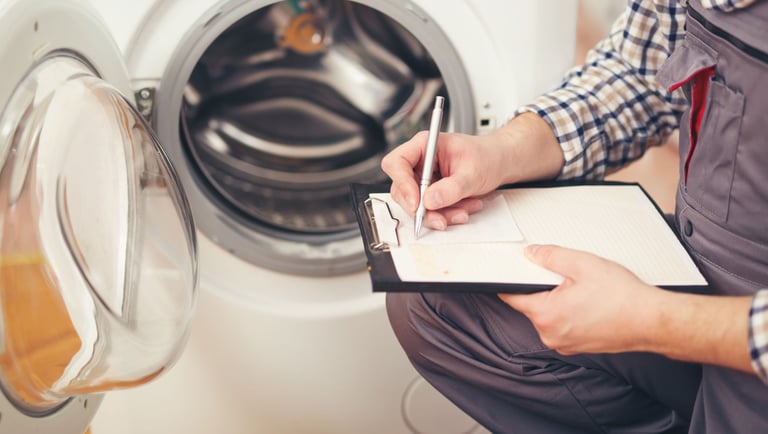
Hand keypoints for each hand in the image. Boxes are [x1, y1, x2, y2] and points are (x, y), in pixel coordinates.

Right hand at [380, 113, 563, 230]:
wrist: (500, 162)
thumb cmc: (488, 156)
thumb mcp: (472, 172)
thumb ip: (451, 188)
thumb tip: (429, 201)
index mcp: (425, 144)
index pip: (397, 163)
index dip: (402, 184)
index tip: (417, 203)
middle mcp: (420, 161)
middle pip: (402, 189)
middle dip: (422, 208)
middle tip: (440, 218)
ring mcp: (424, 178)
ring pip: (416, 204)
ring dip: (438, 214)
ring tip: (463, 211)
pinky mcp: (431, 192)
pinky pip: (429, 210)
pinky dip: (446, 214)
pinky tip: (464, 208)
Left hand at [499, 244, 662, 354]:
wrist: (651, 321)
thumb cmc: (622, 297)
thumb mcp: (582, 265)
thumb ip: (550, 257)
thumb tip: (531, 254)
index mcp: (545, 315)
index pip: (512, 297)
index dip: (510, 281)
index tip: (511, 272)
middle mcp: (551, 335)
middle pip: (532, 305)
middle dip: (544, 289)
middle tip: (567, 278)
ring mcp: (564, 344)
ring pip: (549, 316)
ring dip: (559, 302)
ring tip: (584, 292)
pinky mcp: (578, 347)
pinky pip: (564, 325)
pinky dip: (571, 313)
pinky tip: (590, 304)